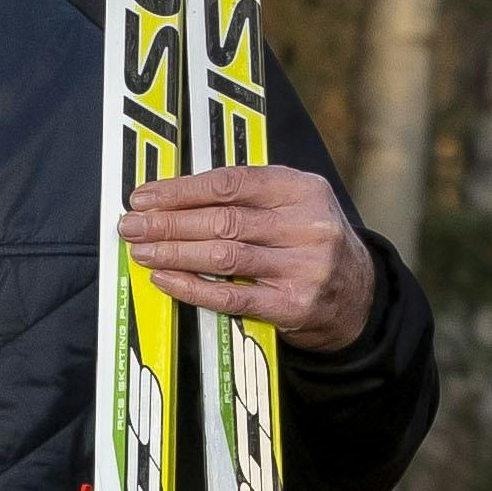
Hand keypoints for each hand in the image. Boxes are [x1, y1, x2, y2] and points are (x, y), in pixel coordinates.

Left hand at [121, 165, 375, 341]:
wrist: (360, 297)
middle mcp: (307, 226)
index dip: (182, 190)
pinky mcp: (294, 306)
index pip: (232, 183)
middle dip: (168, 222)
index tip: (146, 196)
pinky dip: (192, 287)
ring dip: (174, 252)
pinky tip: (165, 279)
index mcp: (303, 189)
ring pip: (224, 255)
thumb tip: (174, 196)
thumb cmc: (311, 244)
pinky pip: (232, 295)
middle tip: (131, 225)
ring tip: (142, 250)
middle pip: (223, 219)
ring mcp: (304, 268)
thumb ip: (250, 196)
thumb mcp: (295, 205)